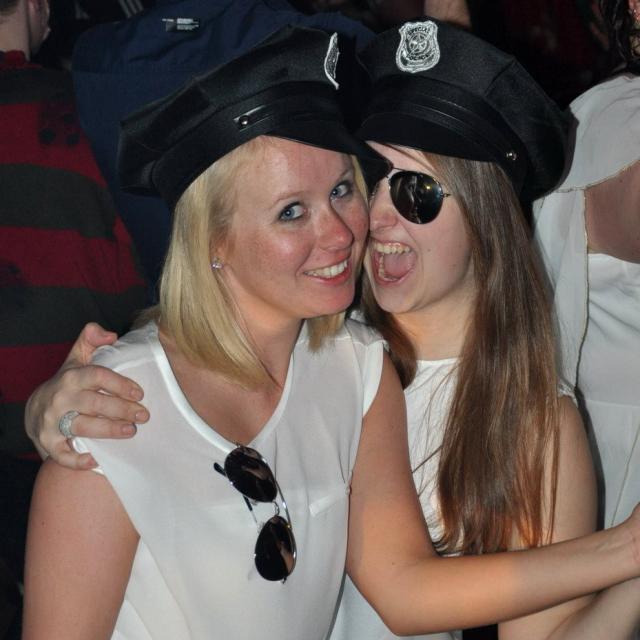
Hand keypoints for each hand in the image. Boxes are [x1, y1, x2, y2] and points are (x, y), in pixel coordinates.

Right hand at [25, 323, 148, 469]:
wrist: (36, 408)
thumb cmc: (68, 382)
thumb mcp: (77, 358)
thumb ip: (92, 340)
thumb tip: (111, 334)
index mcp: (72, 376)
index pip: (98, 376)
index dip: (120, 383)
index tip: (140, 393)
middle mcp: (61, 398)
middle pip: (95, 403)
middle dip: (122, 409)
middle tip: (144, 415)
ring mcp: (53, 421)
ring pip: (83, 426)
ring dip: (109, 430)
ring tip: (131, 431)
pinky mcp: (48, 443)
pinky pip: (61, 455)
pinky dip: (77, 460)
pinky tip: (96, 461)